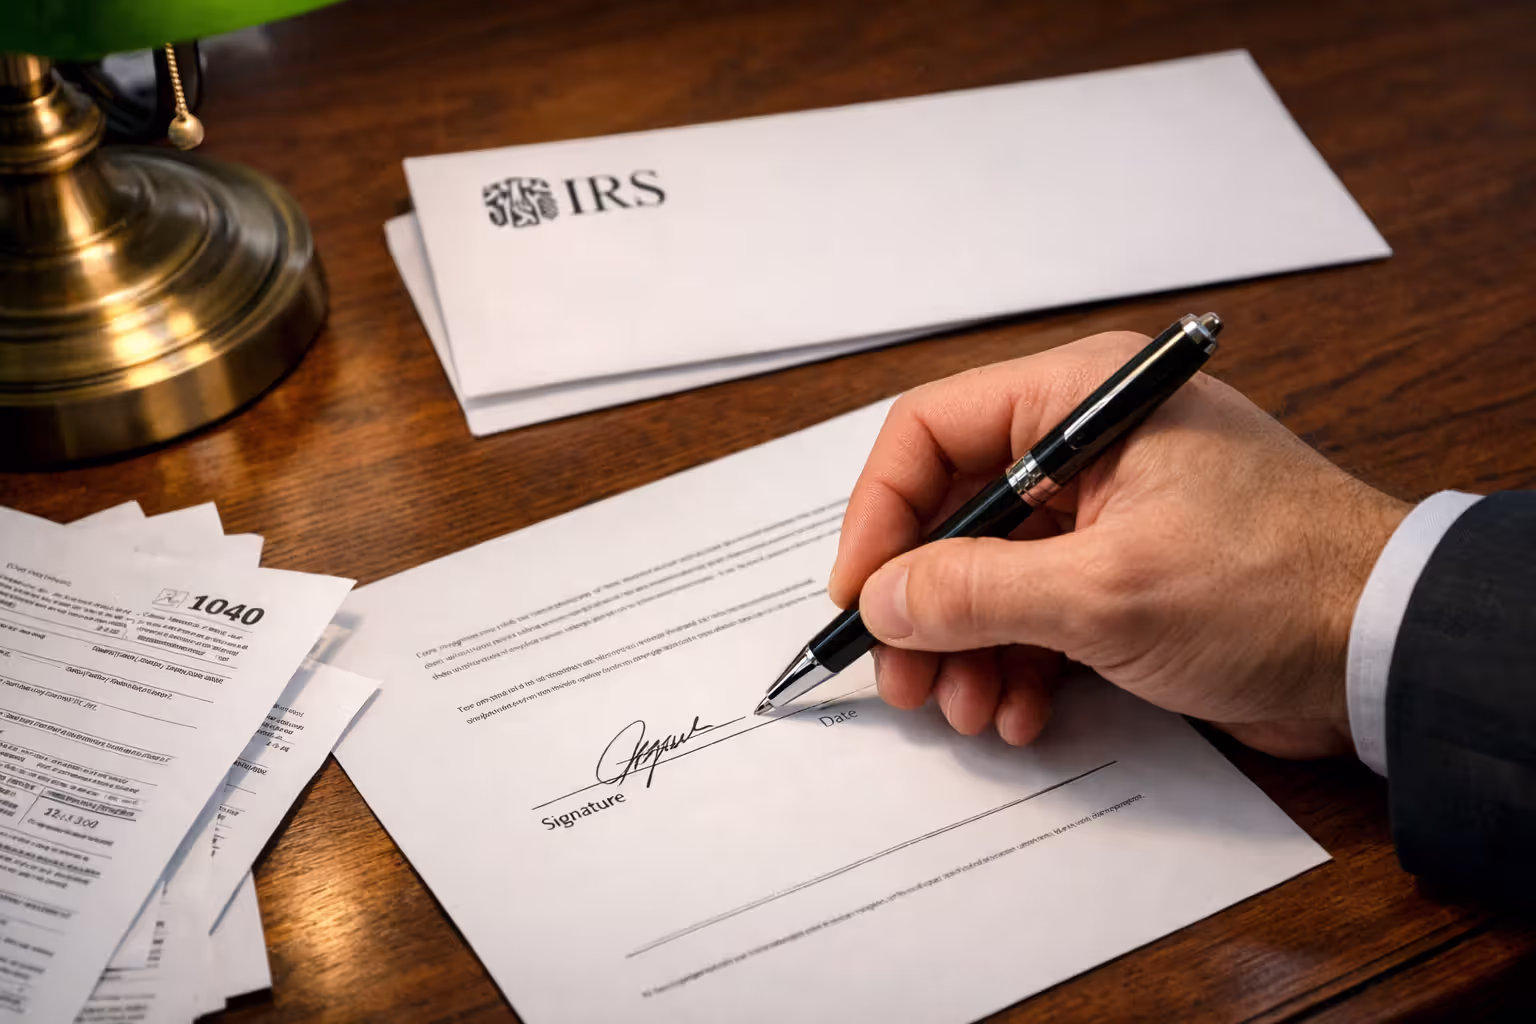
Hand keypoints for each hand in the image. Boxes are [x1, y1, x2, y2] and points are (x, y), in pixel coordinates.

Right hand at [828, 331, 1408, 758]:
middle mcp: (1089, 442)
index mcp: (1083, 399)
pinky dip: (1022, 661)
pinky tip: (1024, 712)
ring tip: (972, 710)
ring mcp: (1110, 508)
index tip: (857, 595)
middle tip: (904, 679)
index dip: (879, 515)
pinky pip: (1042, 607)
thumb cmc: (1272, 586)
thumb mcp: (1103, 593)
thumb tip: (879, 599)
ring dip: (970, 646)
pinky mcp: (1130, 569)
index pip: (932, 432)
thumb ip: (974, 591)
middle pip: (956, 511)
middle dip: (924, 604)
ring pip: (993, 569)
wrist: (1389, 648)